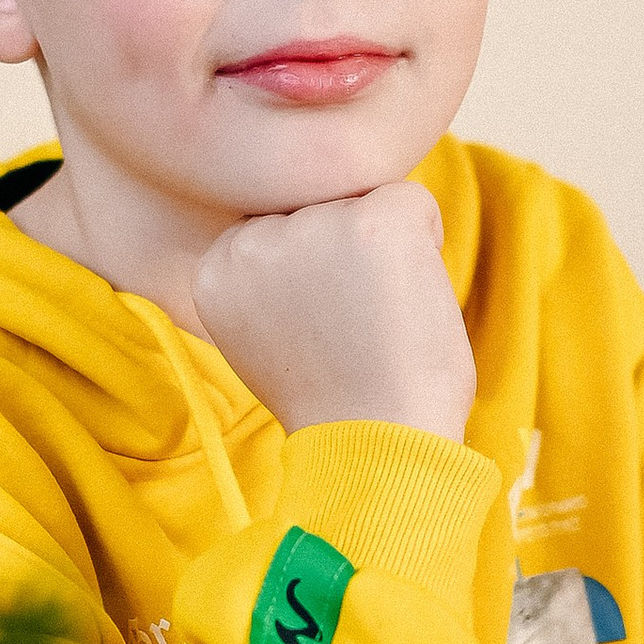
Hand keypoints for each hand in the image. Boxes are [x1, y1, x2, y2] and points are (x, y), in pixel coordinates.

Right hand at [194, 182, 475, 441]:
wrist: (376, 444)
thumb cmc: (337, 398)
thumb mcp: (267, 332)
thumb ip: (267, 277)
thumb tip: (305, 222)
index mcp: (216, 268)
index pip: (274, 227)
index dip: (311, 271)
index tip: (320, 327)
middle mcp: (252, 239)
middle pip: (317, 207)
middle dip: (343, 250)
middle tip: (354, 324)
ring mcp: (312, 227)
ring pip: (362, 200)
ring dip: (383, 247)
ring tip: (379, 317)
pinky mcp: (372, 224)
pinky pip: (413, 200)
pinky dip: (427, 239)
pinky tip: (410, 295)